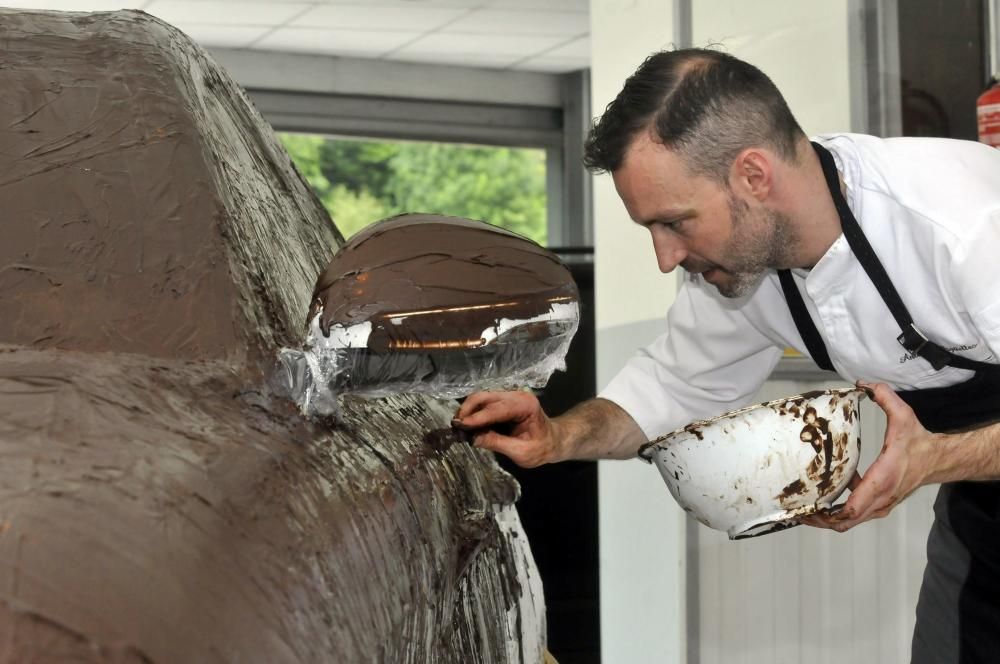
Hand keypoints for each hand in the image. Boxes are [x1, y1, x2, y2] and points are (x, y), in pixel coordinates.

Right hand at [454, 391, 562, 467]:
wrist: (553, 441)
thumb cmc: (541, 448)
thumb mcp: (521, 452)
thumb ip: (497, 443)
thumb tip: (472, 438)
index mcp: (525, 405)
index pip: (496, 409)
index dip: (476, 417)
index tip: (459, 426)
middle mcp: (516, 395)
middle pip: (484, 397)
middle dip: (467, 410)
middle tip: (455, 428)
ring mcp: (508, 395)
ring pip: (481, 398)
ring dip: (467, 411)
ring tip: (459, 428)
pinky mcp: (502, 400)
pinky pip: (483, 403)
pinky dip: (472, 412)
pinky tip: (467, 425)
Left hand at [803, 380, 939, 532]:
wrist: (939, 460)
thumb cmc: (919, 442)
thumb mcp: (904, 415)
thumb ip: (884, 397)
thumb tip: (863, 383)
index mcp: (882, 480)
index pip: (854, 508)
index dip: (830, 514)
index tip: (809, 510)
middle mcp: (881, 497)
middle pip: (846, 522)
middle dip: (820, 520)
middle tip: (798, 512)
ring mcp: (881, 504)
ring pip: (850, 522)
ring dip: (827, 519)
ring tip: (805, 510)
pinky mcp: (880, 504)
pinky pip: (856, 515)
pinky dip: (839, 512)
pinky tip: (824, 497)